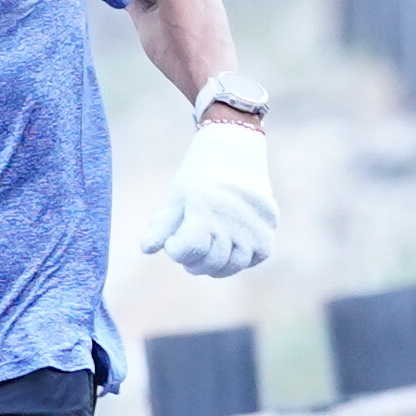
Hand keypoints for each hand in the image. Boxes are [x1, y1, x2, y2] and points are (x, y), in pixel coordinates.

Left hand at [141, 124, 276, 280]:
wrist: (236, 150)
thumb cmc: (199, 176)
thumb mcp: (176, 196)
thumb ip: (161, 226)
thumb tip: (146, 249)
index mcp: (204, 207)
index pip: (186, 250)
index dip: (176, 251)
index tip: (173, 243)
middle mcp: (232, 217)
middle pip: (209, 262)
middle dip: (193, 262)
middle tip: (189, 251)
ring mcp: (253, 224)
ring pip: (233, 265)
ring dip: (216, 265)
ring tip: (208, 250)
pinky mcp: (269, 228)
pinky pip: (253, 258)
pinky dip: (239, 258)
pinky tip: (230, 244)